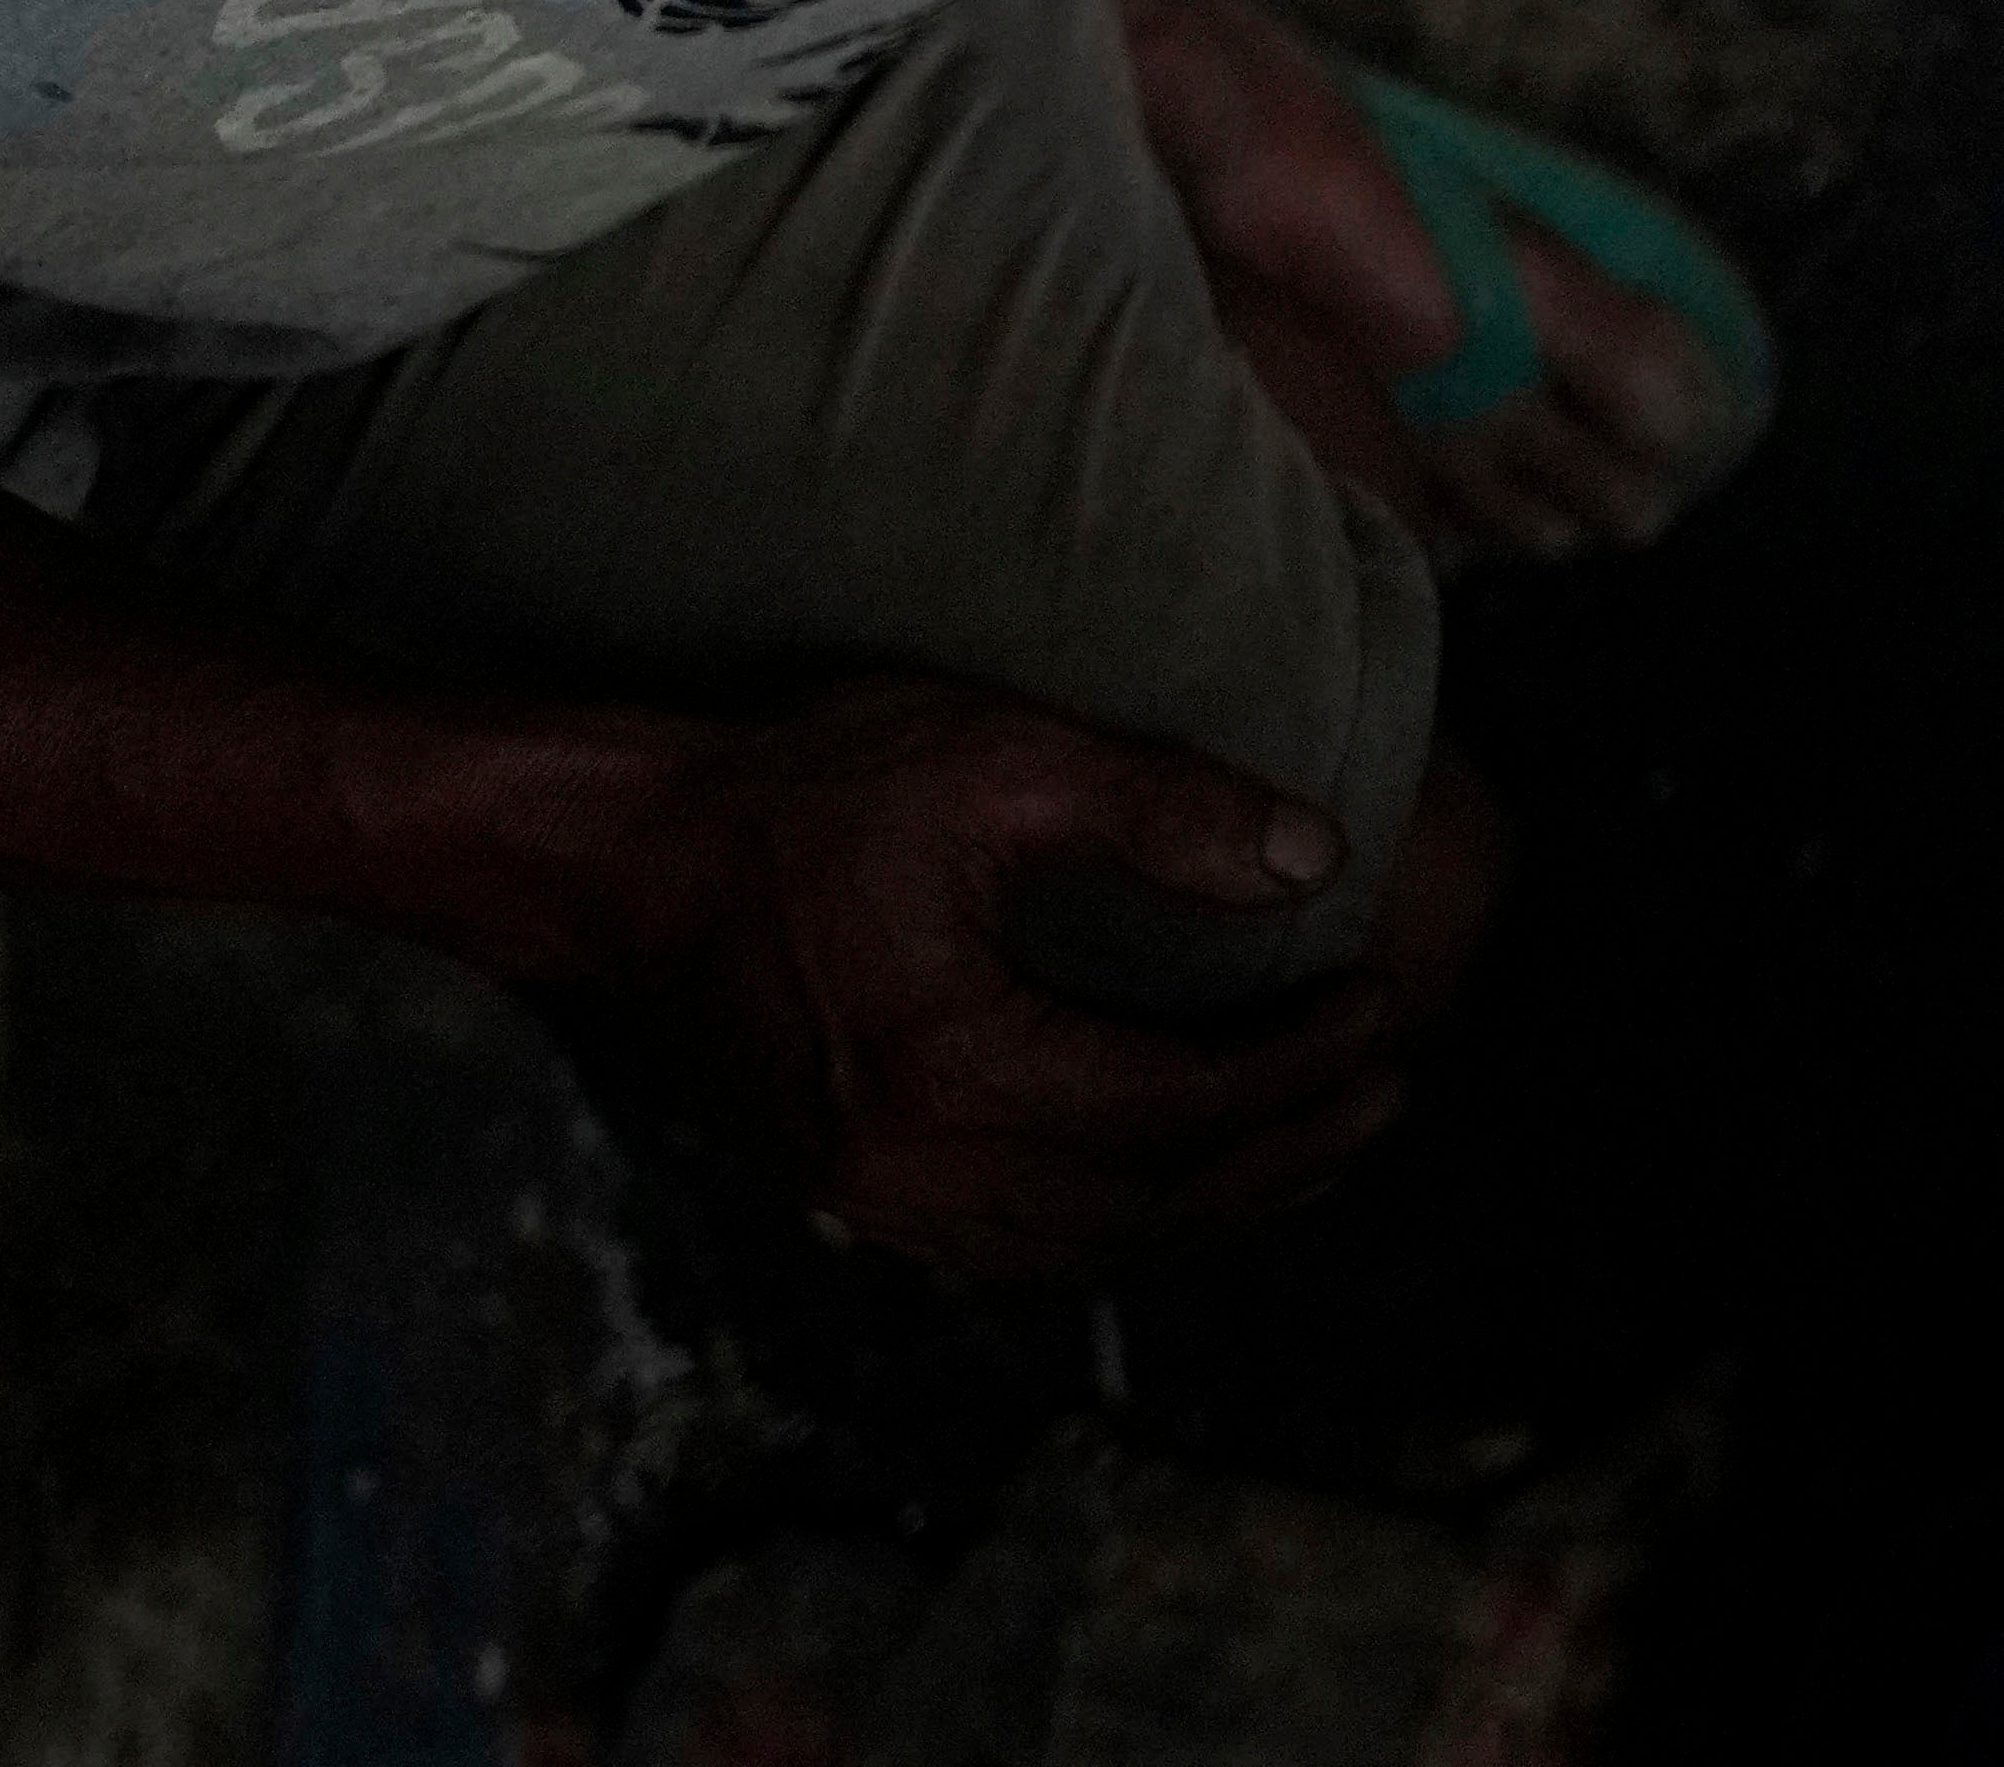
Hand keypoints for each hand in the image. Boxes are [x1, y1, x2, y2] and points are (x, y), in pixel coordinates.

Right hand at [577, 680, 1406, 1284]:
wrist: (613, 863)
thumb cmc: (794, 795)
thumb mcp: (995, 760)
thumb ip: (1163, 810)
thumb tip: (1316, 859)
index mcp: (941, 1070)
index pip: (1172, 1104)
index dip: (1295, 1064)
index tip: (1382, 1000)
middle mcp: (901, 1169)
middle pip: (1140, 1201)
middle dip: (1281, 1153)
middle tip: (1390, 1088)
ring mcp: (865, 1198)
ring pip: (1081, 1243)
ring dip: (1211, 1204)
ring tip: (1320, 1142)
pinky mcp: (846, 1190)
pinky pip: (1016, 1243)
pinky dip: (1120, 1221)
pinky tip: (1181, 1177)